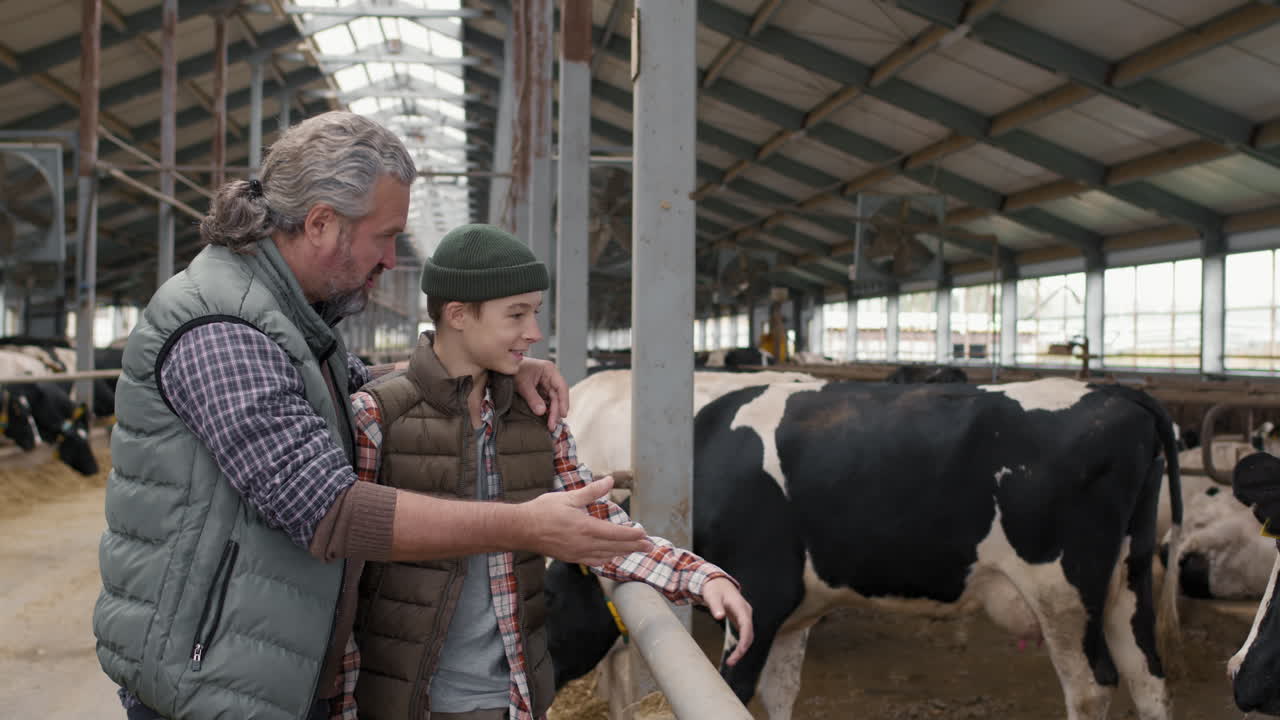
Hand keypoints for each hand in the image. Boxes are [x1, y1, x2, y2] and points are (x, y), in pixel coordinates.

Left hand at [515, 357, 569, 429]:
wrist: (503, 368)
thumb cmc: (514, 370)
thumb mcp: (523, 384)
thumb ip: (533, 398)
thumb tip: (542, 412)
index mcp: (549, 370)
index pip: (561, 387)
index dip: (564, 401)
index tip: (563, 414)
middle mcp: (550, 377)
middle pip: (557, 396)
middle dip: (555, 411)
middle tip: (552, 426)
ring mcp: (545, 384)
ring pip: (552, 401)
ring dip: (551, 413)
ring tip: (550, 426)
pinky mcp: (540, 391)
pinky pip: (546, 402)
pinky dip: (546, 411)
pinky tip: (546, 420)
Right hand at [518, 476, 651, 564]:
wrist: (521, 529)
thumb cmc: (543, 511)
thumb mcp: (568, 497)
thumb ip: (591, 492)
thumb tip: (610, 481)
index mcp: (586, 527)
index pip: (616, 533)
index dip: (633, 535)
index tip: (645, 534)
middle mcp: (584, 544)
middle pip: (615, 547)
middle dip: (634, 547)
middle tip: (649, 547)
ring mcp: (577, 553)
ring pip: (606, 556)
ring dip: (623, 554)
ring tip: (635, 551)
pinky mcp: (571, 558)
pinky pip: (594, 561)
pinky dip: (606, 559)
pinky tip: (611, 557)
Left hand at [702, 577, 753, 665]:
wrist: (717, 582)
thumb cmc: (714, 589)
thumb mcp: (712, 596)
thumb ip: (716, 606)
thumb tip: (719, 617)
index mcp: (740, 607)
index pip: (746, 626)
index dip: (745, 640)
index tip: (740, 652)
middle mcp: (746, 612)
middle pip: (749, 634)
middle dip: (742, 650)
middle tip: (731, 663)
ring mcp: (745, 616)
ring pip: (748, 635)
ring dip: (742, 649)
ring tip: (731, 662)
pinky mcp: (741, 619)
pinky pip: (744, 634)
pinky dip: (740, 644)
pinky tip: (734, 654)